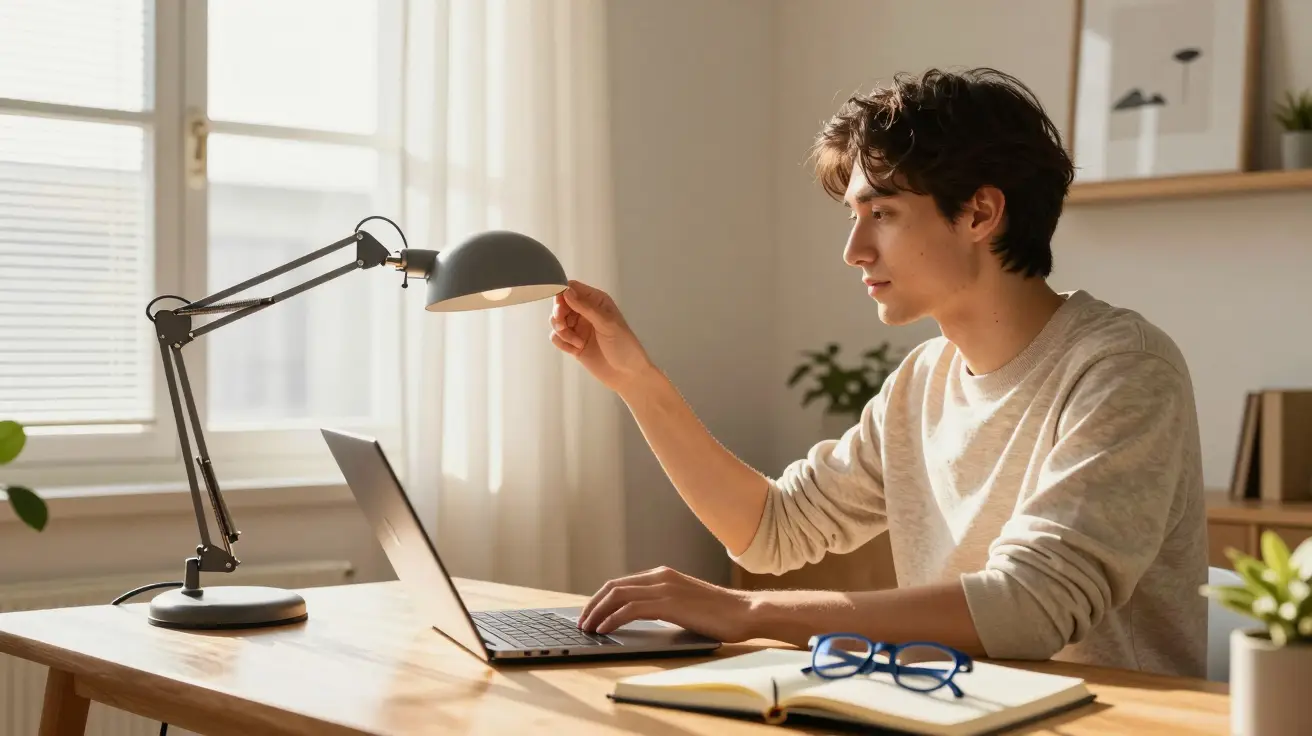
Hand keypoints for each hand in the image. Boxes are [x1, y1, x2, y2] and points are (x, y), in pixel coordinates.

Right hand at [549, 280, 654, 394]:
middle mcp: (586, 312)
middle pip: (560, 304)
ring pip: (556, 321)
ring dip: (562, 331)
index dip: (562, 294)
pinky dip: (561, 342)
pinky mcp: (574, 344)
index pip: (572, 288)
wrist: (628, 375)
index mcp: (597, 302)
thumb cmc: (625, 346)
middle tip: (562, 324)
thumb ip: (586, 307)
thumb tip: (566, 291)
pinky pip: (557, 337)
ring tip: (576, 342)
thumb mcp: (607, 323)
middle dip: (558, 314)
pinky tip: (575, 349)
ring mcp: (579, 328)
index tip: (560, 306)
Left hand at [577, 566, 757, 642]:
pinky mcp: (668, 603)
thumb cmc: (719, 614)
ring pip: (617, 596)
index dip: (601, 599)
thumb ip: (663, 605)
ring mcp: (664, 588)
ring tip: (588, 629)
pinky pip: (629, 609)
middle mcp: (660, 576)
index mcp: (663, 575)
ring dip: (598, 613)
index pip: (621, 583)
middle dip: (592, 605)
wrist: (744, 613)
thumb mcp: (685, 605)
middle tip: (582, 623)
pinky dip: (612, 619)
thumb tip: (639, 618)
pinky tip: (605, 631)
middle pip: (613, 586)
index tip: (590, 614)